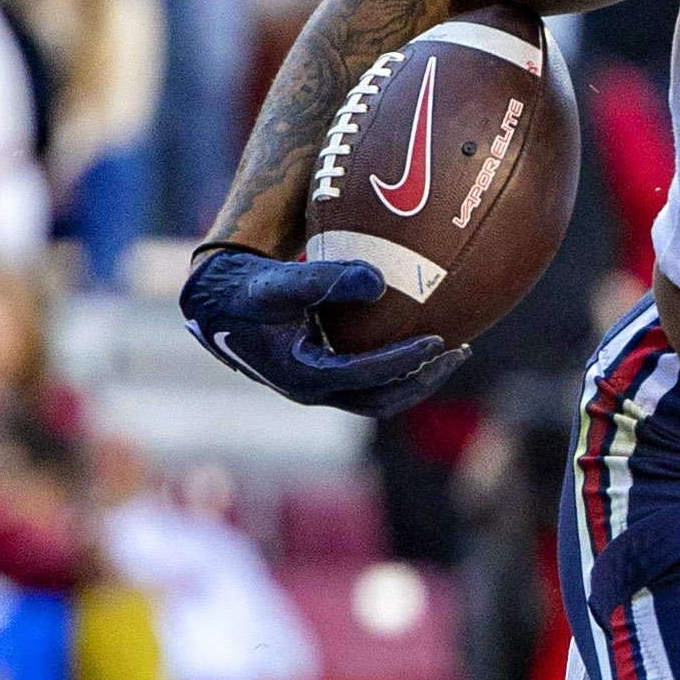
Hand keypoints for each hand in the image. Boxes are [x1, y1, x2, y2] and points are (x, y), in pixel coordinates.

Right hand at [179, 243, 454, 414]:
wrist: (219, 303)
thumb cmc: (247, 289)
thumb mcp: (281, 281)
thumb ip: (325, 279)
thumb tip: (380, 282)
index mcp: (302, 375)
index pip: (366, 375)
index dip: (405, 361)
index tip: (439, 339)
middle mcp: (314, 391)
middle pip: (382, 400)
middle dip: (424, 380)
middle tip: (460, 352)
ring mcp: (320, 388)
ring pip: (379, 397)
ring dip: (418, 379)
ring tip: (455, 351)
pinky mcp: (325, 377)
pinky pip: (372, 381)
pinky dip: (400, 368)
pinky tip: (425, 341)